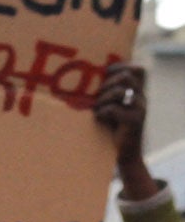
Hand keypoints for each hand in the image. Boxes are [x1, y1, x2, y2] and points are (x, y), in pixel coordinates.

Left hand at [95, 63, 155, 200]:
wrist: (122, 154)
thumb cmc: (109, 127)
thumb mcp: (107, 106)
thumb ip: (103, 92)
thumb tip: (80, 79)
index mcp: (136, 92)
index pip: (136, 70)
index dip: (120, 67)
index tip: (103, 73)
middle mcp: (141, 98)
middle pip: (126, 77)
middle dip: (107, 83)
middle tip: (96, 96)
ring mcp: (140, 109)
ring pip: (120, 91)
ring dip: (103, 98)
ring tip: (96, 108)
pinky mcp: (134, 122)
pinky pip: (114, 109)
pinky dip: (102, 112)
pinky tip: (98, 118)